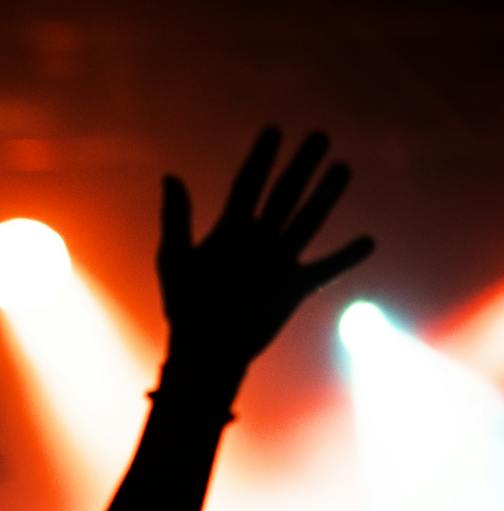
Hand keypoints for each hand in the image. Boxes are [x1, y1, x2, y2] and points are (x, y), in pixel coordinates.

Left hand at [159, 129, 372, 387]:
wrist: (206, 351)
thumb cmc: (184, 307)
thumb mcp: (175, 259)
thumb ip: (176, 218)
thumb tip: (170, 176)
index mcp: (229, 230)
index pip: (249, 184)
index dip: (261, 158)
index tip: (274, 131)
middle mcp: (258, 240)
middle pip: (285, 194)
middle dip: (302, 166)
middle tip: (320, 136)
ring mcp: (278, 262)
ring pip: (308, 220)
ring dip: (326, 196)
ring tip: (342, 168)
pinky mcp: (294, 288)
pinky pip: (326, 268)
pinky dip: (346, 256)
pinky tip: (368, 241)